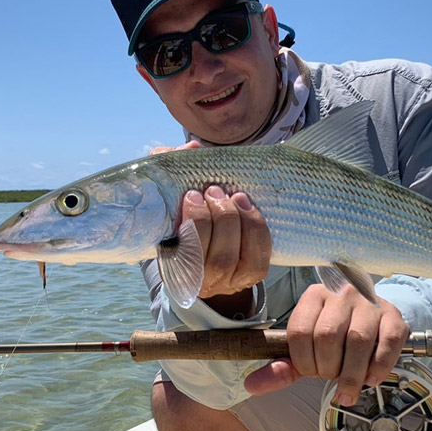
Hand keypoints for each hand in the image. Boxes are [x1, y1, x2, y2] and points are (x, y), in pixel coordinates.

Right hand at [150, 142, 271, 307]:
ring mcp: (228, 282)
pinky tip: (249, 207)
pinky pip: (259, 257)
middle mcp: (201, 281)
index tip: (193, 194)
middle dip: (219, 218)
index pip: (186, 254)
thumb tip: (192, 148)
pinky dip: (256, 230)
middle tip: (215, 191)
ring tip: (235, 196)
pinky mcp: (251, 276)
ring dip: (239, 222)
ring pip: (238, 259)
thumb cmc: (187, 215)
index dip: (194, 222)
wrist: (206, 250)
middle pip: (217, 257)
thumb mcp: (174, 197)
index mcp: (175, 265)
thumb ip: (172, 169)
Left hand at [244, 285, 409, 404]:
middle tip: (331, 377)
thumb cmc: (335, 333)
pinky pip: (387, 344)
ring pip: (357, 341)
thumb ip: (280, 367)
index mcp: (313, 296)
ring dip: (351, 374)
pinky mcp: (393, 316)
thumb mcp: (305, 347)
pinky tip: (370, 378)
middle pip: (327, 336)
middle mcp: (341, 293)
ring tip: (348, 388)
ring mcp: (369, 303)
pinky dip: (377, 368)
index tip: (311, 371)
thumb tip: (251, 385)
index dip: (303, 361)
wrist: (371, 313)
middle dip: (327, 368)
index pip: (299, 332)